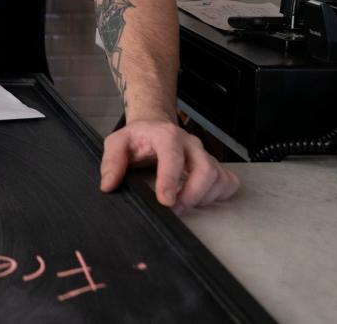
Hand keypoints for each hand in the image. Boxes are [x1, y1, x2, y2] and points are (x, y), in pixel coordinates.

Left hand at [99, 119, 239, 212]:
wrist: (155, 126)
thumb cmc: (137, 138)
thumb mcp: (117, 143)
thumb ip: (111, 162)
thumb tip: (108, 186)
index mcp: (166, 136)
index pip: (173, 156)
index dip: (171, 180)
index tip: (166, 202)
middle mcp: (190, 144)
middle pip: (205, 169)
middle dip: (192, 195)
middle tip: (175, 210)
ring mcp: (205, 154)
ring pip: (218, 178)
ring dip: (204, 198)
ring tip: (184, 204)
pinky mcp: (215, 164)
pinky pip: (228, 182)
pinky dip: (220, 195)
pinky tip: (202, 198)